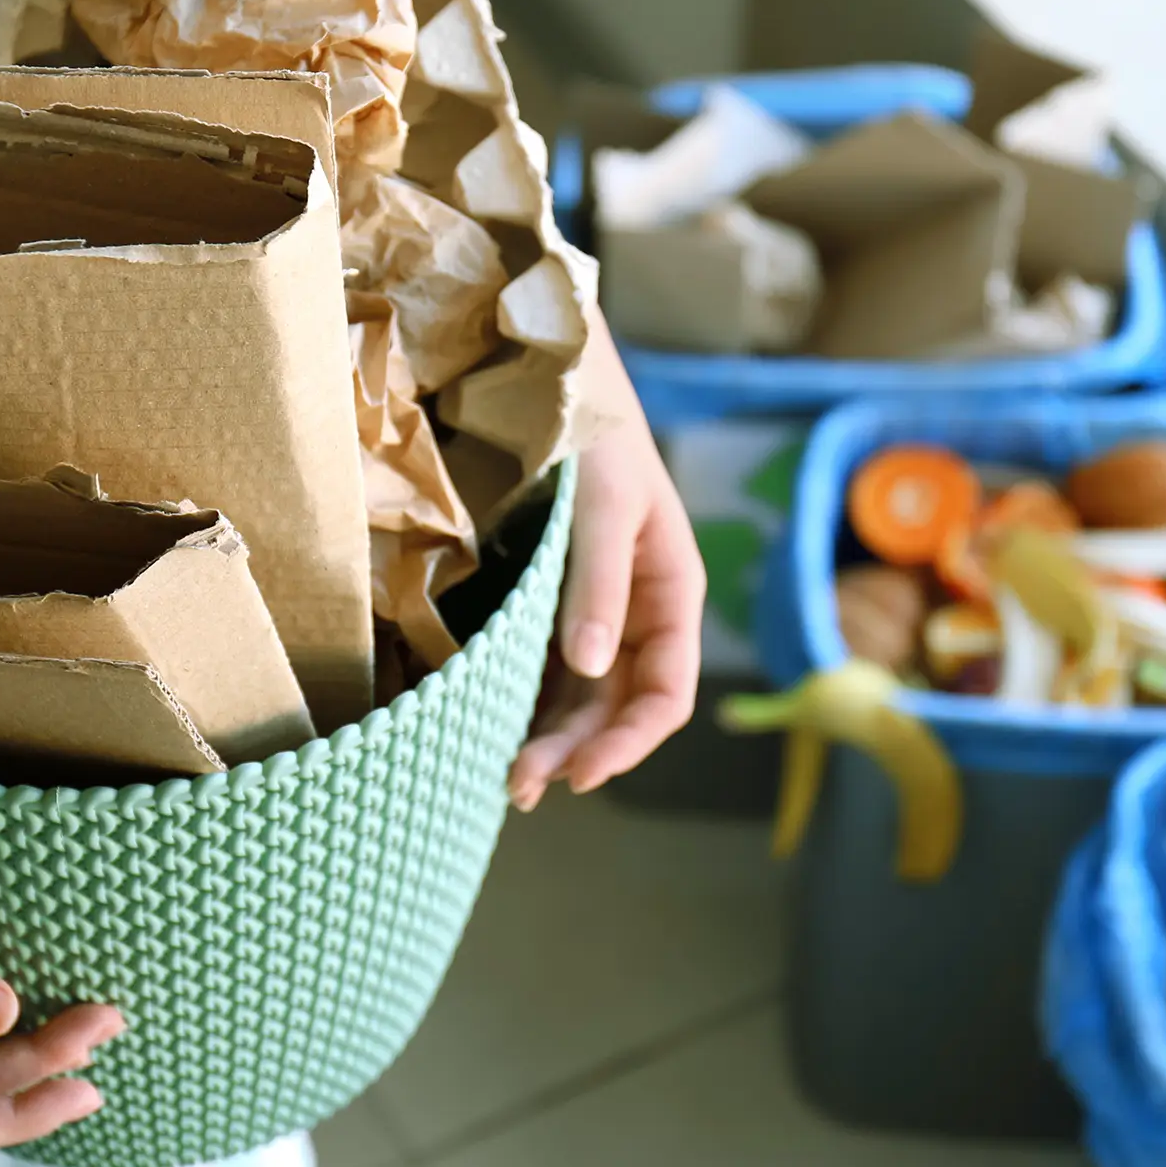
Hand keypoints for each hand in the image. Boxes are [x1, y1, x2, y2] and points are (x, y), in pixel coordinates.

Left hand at [509, 312, 704, 808]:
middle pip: (618, 706)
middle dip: (579, 751)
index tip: (584, 774)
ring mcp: (593, 612)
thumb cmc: (592, 433)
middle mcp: (636, 612)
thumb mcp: (604, 504)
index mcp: (671, 591)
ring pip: (581, 699)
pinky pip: (544, 672)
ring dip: (551, 740)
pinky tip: (494, 730)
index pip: (667, 691)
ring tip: (508, 779)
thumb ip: (598, 584)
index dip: (631, 740)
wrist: (549, 380)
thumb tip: (588, 669)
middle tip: (523, 787)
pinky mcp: (549, 606)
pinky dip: (526, 705)